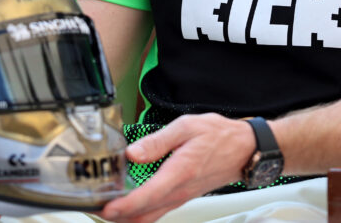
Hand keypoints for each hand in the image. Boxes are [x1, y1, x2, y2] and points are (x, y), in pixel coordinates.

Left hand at [100, 113, 256, 222]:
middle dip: (118, 217)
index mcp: (180, 172)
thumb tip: (132, 152)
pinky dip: (140, 213)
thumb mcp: (187, 127)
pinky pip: (158, 211)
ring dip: (128, 218)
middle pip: (144, 215)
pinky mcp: (183, 197)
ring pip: (150, 217)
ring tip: (107, 209)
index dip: (124, 206)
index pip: (147, 196)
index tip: (106, 208)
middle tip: (95, 210)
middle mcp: (180, 190)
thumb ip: (157, 141)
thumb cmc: (219, 136)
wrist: (244, 148)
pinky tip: (129, 205)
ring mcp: (182, 197)